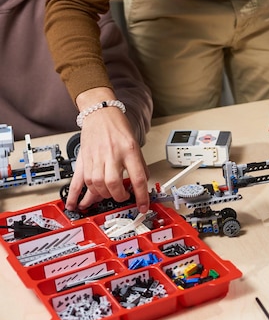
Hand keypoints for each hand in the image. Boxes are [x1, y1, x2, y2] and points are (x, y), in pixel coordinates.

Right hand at [66, 88, 149, 212]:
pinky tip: (75, 204)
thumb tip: (141, 184)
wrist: (100, 113)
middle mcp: (112, 154)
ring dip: (102, 195)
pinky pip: (78, 180)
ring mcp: (96, 157)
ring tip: (108, 195)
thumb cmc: (118, 127)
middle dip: (119, 196)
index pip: (138, 178)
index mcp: (129, 150)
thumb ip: (139, 165)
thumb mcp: (135, 144)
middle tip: (122, 197)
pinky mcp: (84, 159)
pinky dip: (75, 194)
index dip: (142, 196)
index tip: (143, 206)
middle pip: (113, 184)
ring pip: (96, 184)